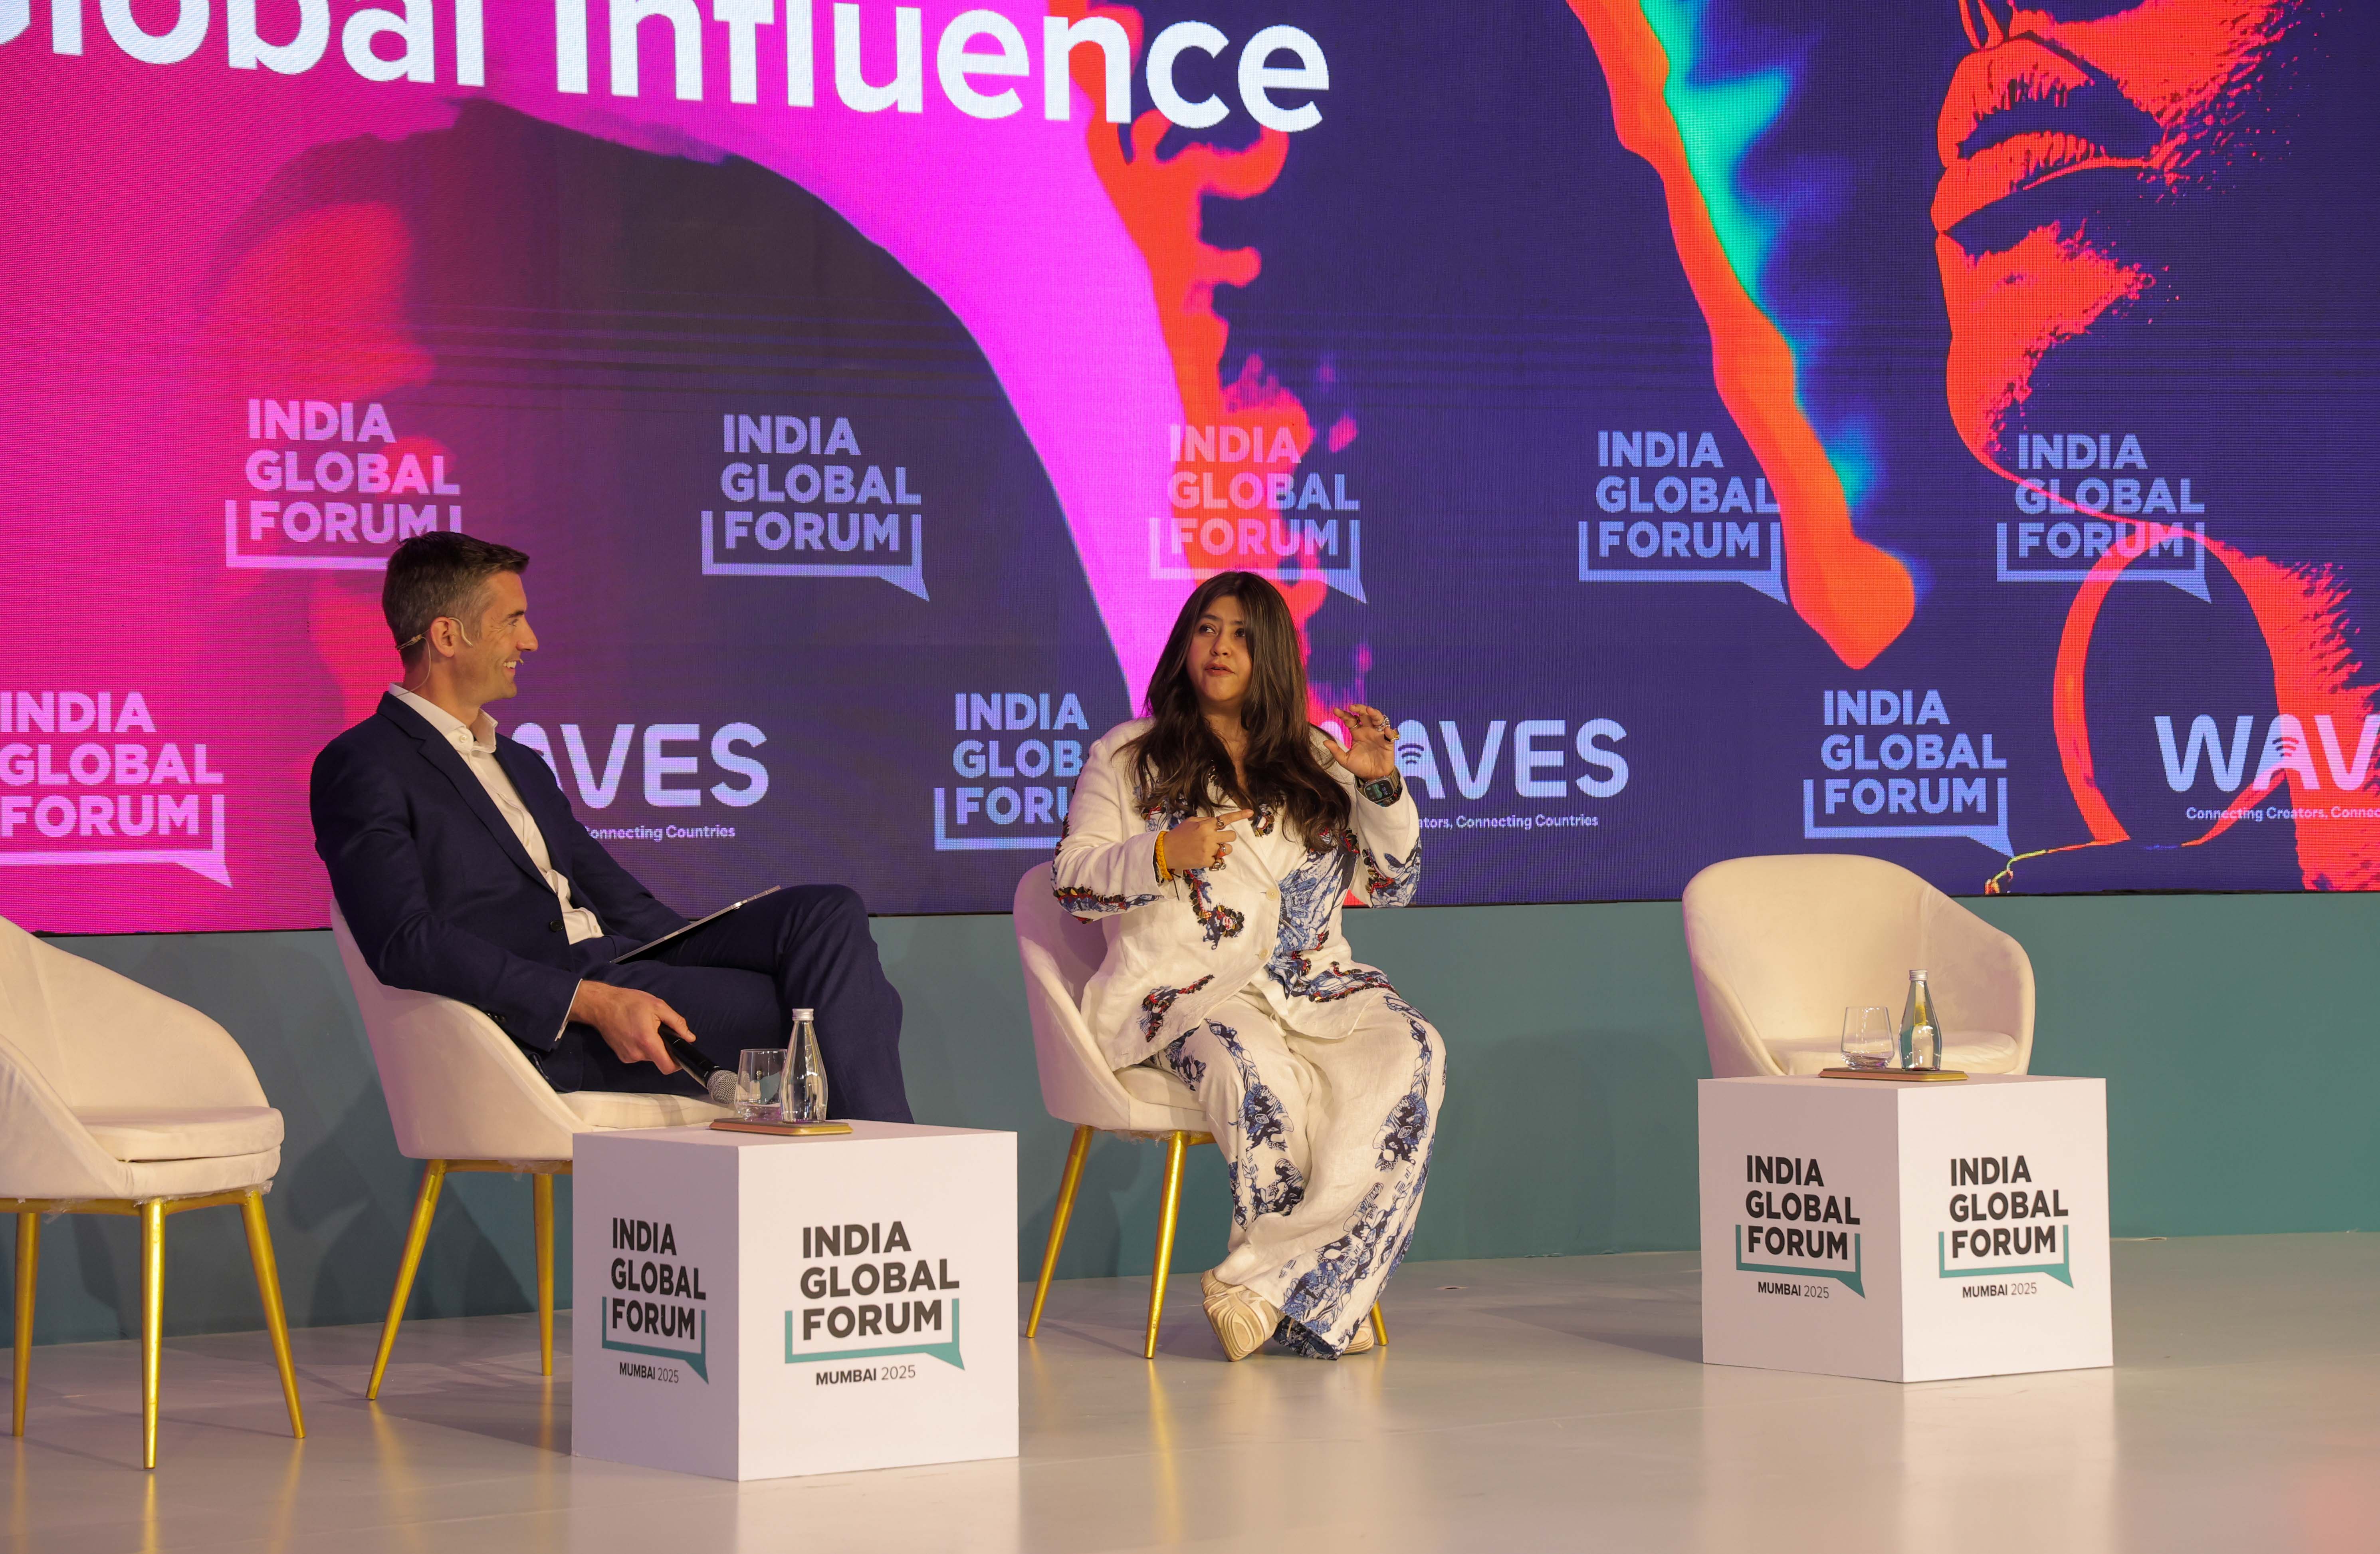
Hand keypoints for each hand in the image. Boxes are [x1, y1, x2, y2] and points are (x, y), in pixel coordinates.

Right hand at [568, 979, 694, 1072]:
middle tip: (660, 1030)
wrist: (601, 1005)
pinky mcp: (621, 1056)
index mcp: (647, 1042)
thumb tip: (690, 1038)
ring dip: (652, 1046)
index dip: (677, 1064)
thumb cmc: (629, 1002)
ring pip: (649, 1057)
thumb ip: (677, 1023)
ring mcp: (627, 1056)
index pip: (667, 1066)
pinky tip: (637, 1033)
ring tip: (647, 1029)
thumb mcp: (658, 1006)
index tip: (680, 1054)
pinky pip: (639, 1055)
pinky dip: (642, 1047)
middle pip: (659, 1060)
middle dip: (664, 1048)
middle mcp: (636, 1053)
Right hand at [1166, 809, 1251, 871]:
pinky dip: (1215, 860)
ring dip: (1222, 849)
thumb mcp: (1190, 821)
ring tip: (1210, 850)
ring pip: (1228, 849)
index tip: (1251, 812)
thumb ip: (1206, 821)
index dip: (1240, 815)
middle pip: (1232, 836)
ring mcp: (1209, 849)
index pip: (1226, 819)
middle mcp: (1209, 836)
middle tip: (1216, 840)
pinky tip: (1204, 857)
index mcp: (1206, 824)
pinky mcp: (1207, 861)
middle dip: (1226, 838)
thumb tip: (1217, 823)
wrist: (1166, 851)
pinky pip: (1220, 861)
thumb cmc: (1178, 835)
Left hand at [1325, 704, 1398, 781]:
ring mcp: (1378, 735)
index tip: (1335, 711)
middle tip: (1352, 707)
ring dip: (1374, 713)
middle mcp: (1368, 731)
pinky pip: (1390, 735)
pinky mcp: (1388, 743)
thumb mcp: (1345, 760)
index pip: (1350, 720)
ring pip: (1378, 719)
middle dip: (1359, 709)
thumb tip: (1324, 741)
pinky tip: (1385, 730)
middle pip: (1364, 715)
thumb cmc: (1360, 767)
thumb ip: (1336, 751)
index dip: (1343, 714)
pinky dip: (1389, 731)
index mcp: (1357, 733)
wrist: (1373, 778)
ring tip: (1369, 710)